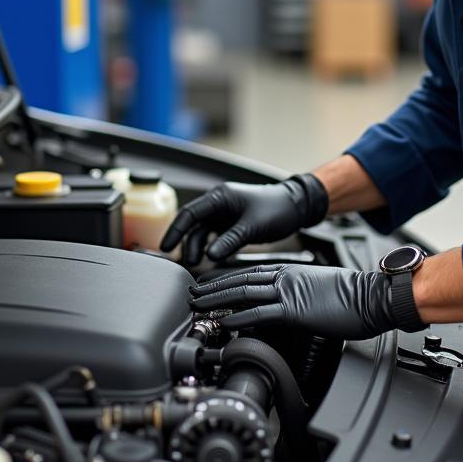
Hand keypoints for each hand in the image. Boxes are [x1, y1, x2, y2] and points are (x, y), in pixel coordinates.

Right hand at [159, 174, 327, 266]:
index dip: (175, 231)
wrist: (296, 206)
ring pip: (204, 232)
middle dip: (186, 243)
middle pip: (194, 224)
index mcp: (220, 197)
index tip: (166, 247)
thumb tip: (210, 255)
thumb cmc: (276, 208)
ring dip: (199, 247)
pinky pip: (215, 236)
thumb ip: (230, 240)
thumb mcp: (252, 226)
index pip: (190, 213)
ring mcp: (225, 213)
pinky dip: (211, 247)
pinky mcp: (232, 223)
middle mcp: (219, 204)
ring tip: (197, 264)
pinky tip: (210, 259)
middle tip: (185, 263)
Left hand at [189, 263, 405, 339]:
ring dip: (216, 300)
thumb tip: (289, 307)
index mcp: (290, 271)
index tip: (209, 286)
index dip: (226, 279)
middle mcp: (285, 278)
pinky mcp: (294, 310)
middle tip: (192, 294)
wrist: (373, 296)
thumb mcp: (320, 289)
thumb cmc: (354, 296)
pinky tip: (225, 322)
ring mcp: (288, 292)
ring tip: (197, 306)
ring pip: (242, 293)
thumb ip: (299, 294)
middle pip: (239, 280)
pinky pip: (260, 312)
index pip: (249, 273)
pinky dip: (239, 317)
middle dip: (212, 287)